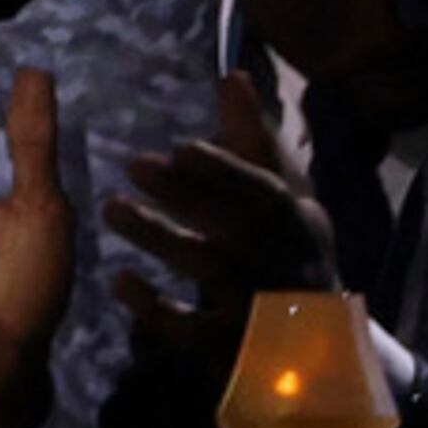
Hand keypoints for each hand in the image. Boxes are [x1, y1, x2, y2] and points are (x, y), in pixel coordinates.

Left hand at [102, 69, 340, 363]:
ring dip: (162, 239)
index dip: (228, 170)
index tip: (181, 147)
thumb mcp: (279, 201)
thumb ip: (251, 143)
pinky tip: (118, 280)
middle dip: (189, 196)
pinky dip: (155, 308)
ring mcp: (263, 313)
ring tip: (112, 208)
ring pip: (213, 274)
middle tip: (134, 164)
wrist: (315, 352)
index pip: (267, 194)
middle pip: (240, 229)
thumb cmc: (285, 254)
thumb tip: (234, 75)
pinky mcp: (234, 353)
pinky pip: (193, 332)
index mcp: (299, 225)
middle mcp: (288, 266)